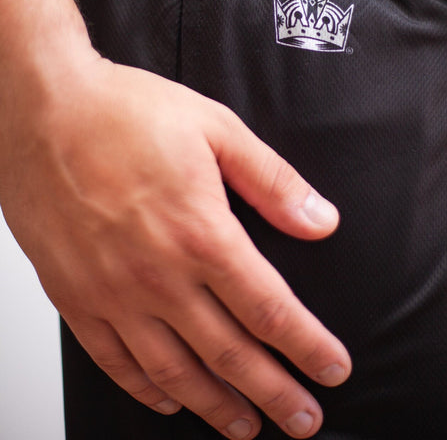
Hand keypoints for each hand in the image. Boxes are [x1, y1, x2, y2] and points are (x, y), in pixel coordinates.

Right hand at [0, 50, 350, 439]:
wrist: (44, 108)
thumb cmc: (123, 113)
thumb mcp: (216, 128)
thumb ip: (272, 181)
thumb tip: (319, 221)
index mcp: (200, 232)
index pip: (270, 309)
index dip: (307, 346)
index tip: (331, 368)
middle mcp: (157, 274)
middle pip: (229, 354)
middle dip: (274, 393)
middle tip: (302, 419)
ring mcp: (111, 291)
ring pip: (173, 371)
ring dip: (215, 407)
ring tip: (244, 427)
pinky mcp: (73, 295)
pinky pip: (113, 360)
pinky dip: (145, 389)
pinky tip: (168, 400)